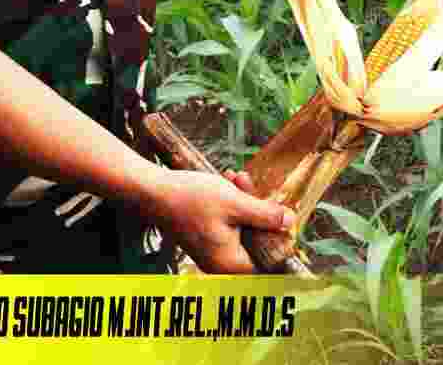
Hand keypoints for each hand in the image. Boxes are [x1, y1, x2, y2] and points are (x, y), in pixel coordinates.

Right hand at [144, 167, 296, 273]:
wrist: (152, 191)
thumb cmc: (191, 199)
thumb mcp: (236, 203)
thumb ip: (266, 215)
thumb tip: (289, 222)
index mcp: (230, 263)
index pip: (268, 260)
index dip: (279, 237)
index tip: (284, 214)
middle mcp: (221, 262)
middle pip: (256, 240)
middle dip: (259, 209)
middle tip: (251, 185)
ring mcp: (212, 250)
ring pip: (243, 227)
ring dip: (245, 201)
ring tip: (237, 178)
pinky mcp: (206, 236)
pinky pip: (229, 223)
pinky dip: (232, 203)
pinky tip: (228, 182)